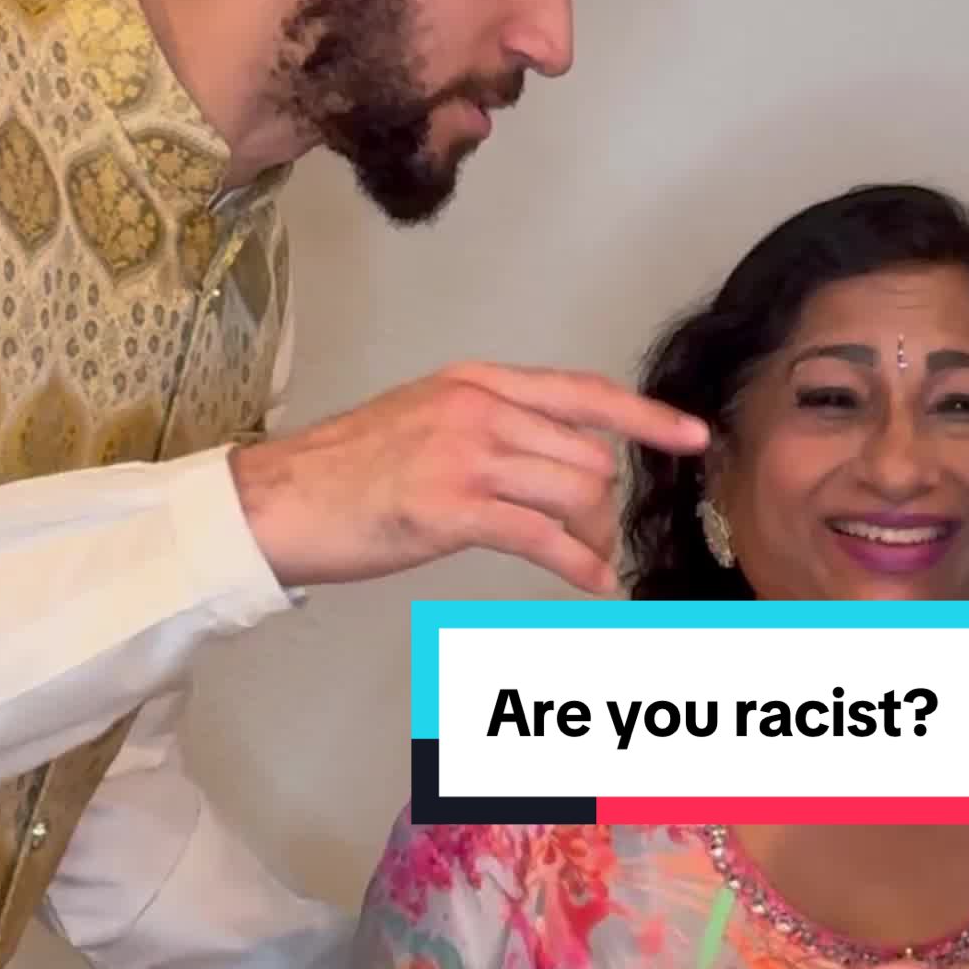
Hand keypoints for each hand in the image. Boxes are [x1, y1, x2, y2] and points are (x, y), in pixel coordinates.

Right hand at [231, 364, 708, 596]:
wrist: (276, 501)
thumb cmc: (343, 473)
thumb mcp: (424, 420)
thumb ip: (490, 425)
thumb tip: (553, 456)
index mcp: (475, 382)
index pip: (582, 392)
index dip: (645, 417)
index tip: (692, 435)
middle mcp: (478, 408)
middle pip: (589, 455)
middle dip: (602, 506)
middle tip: (590, 539)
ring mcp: (466, 455)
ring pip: (575, 494)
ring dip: (592, 538)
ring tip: (584, 563)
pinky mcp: (453, 508)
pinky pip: (546, 538)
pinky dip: (580, 566)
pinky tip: (593, 585)